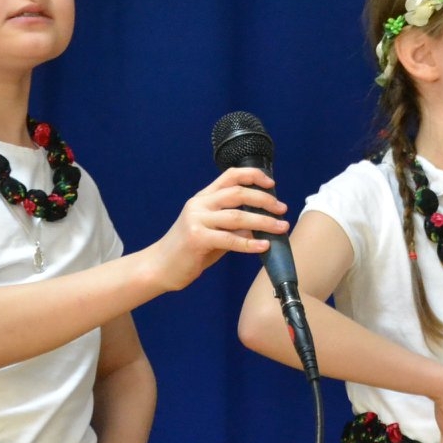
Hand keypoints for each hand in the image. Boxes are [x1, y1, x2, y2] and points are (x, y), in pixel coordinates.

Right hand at [149, 167, 287, 291]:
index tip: (271, 183)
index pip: (230, 176)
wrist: (159, 267)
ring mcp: (196, 220)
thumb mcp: (212, 229)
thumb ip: (233, 223)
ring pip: (237, 216)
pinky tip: (264, 246)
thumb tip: (263, 222)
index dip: (253, 175)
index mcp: (203, 197)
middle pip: (238, 193)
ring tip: (281, 227)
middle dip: (264, 200)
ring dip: (263, 221)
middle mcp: (199, 204)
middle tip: (282, 209)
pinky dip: (250, 243)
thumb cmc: (190, 249)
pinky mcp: (196, 239)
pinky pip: (229, 239)